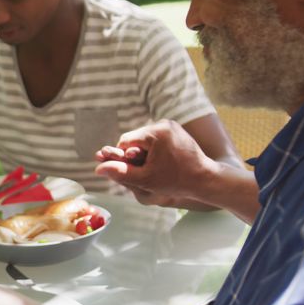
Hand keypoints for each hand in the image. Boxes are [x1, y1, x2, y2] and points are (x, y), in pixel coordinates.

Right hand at [94, 120, 214, 202]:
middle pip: (135, 139)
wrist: (206, 179)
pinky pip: (155, 139)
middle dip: (134, 155)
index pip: (125, 141)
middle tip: (144, 172)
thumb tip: (98, 168)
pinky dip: (153, 151)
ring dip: (143, 154)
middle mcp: (164, 123)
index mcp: (156, 132)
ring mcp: (171, 126)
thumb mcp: (145, 179)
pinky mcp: (176, 131)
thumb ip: (120, 173)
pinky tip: (161, 164)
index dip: (123, 158)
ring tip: (154, 169)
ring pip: (144, 140)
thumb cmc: (177, 181)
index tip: (132, 172)